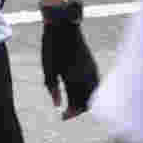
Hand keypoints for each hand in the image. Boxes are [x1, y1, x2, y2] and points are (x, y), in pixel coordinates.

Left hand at [37, 0, 98, 118]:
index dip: (71, 114)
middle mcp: (89, 77)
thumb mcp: (48, 71)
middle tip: (65, 111)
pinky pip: (94, 85)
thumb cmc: (52, 47)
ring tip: (70, 101)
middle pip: (89, 102)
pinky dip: (87, 92)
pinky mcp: (92, 64)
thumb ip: (53, 90)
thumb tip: (58, 105)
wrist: (63, 26)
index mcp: (78, 80)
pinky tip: (75, 90)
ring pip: (93, 94)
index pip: (81, 106)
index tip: (62, 117)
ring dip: (83, 100)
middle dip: (78, 109)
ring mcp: (93, 70)